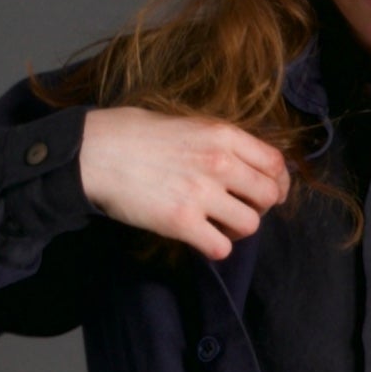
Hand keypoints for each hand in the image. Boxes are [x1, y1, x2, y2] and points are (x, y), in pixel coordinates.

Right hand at [77, 107, 290, 259]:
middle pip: (269, 196)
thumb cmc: (131, 133)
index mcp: (222, 134)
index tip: (266, 192)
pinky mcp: (182, 222)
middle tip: (236, 209)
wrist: (93, 152)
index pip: (275, 163)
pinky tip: (200, 238)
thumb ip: (216, 141)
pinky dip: (215, 248)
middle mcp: (219, 163)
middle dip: (257, 207)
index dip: (277, 182)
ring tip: (215, 224)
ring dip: (236, 229)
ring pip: (250, 225)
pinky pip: (221, 248)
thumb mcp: (184, 123)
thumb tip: (240, 160)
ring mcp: (202, 194)